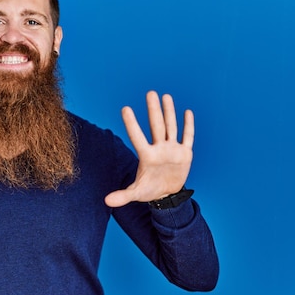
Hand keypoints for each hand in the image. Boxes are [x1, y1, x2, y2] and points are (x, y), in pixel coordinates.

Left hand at [105, 91, 193, 207]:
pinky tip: (187, 112)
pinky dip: (188, 126)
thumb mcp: (136, 193)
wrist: (167, 195)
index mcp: (147, 156)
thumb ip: (122, 196)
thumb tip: (106, 202)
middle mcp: (159, 149)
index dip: (131, 124)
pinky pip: (188, 137)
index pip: (137, 137)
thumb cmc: (149, 191)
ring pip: (171, 127)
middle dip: (154, 110)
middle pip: (156, 126)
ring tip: (165, 96)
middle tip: (150, 93)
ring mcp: (172, 149)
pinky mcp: (185, 153)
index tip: (125, 108)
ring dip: (169, 112)